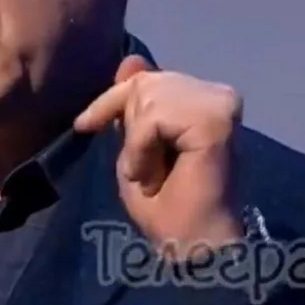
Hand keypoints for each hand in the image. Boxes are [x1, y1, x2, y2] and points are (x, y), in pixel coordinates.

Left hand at [73, 55, 243, 259]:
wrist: (194, 246)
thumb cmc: (167, 207)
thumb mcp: (135, 147)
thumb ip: (134, 106)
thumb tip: (131, 57)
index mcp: (199, 101)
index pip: (146, 79)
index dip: (110, 99)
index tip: (83, 125)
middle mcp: (216, 96)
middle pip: (145, 82)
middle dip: (130, 127)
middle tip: (144, 168)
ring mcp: (221, 103)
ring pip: (148, 95)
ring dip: (138, 143)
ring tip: (152, 173)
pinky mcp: (218, 117)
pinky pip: (155, 116)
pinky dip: (142, 147)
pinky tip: (154, 173)